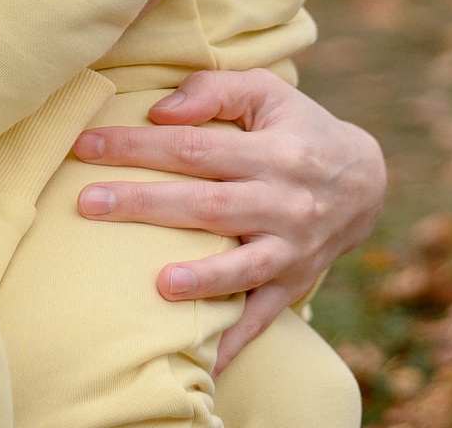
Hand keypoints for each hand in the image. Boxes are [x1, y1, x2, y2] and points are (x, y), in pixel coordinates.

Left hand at [71, 68, 385, 373]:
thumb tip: (159, 112)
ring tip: (161, 285)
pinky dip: (234, 339)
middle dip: (145, 204)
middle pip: (208, 205)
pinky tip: (204, 360)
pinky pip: (263, 315)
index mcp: (274, 151)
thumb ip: (213, 91)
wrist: (365, 181)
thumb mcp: (268, 92)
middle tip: (87, 204)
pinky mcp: (295, 282)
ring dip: (202, 278)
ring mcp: (292, 247)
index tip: (86, 146)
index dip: (138, 145)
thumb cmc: (298, 127)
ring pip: (242, 265)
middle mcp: (286, 201)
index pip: (194, 147)